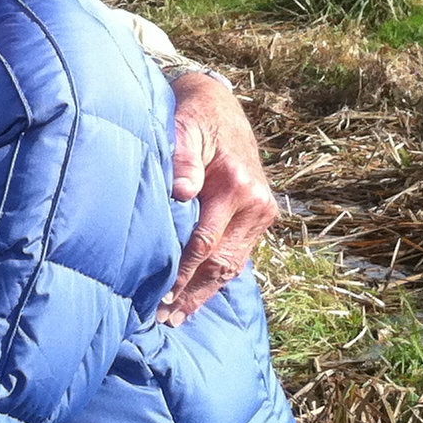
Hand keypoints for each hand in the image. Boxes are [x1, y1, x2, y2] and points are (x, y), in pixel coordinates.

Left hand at [161, 71, 277, 324]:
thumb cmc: (193, 115)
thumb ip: (181, 158)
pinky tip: (198, 295)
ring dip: (206, 292)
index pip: (205, 242)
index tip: (160, 296)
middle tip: (164, 318)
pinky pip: (239, 254)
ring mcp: (262, 210)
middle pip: (222, 261)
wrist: (219, 103)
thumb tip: (181, 191)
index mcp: (237, 184)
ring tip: (178, 316)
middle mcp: (255, 202)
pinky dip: (219, 277)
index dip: (182, 272)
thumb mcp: (183, 126)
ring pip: (233, 264)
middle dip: (192, 292)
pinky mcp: (261, 215)